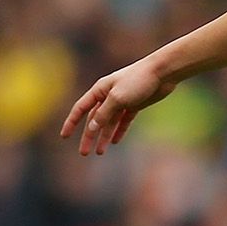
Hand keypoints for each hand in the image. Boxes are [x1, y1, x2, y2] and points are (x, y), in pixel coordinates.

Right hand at [60, 59, 177, 155]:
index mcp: (99, 90)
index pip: (80, 109)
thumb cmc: (138, 80)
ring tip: (100, 152)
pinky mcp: (135, 105)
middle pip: (94, 120)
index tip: (64, 136)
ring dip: (104, 137)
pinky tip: (115, 141)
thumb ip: (103, 114)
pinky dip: (119, 131)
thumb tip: (90, 128)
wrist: (162, 72)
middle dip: (88, 136)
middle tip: (83, 153)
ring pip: (109, 122)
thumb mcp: (117, 98)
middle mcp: (108, 96)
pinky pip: (124, 121)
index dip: (71, 123)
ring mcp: (122, 101)